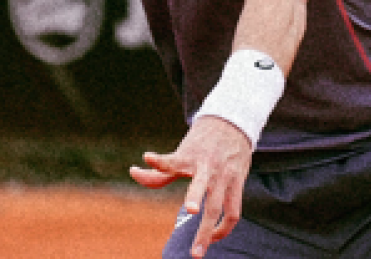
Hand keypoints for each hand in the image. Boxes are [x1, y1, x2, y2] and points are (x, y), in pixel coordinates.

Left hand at [129, 116, 252, 257]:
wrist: (232, 124)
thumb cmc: (200, 144)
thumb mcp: (180, 153)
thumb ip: (159, 171)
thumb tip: (133, 172)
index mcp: (188, 158)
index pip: (171, 160)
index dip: (159, 161)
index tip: (147, 157)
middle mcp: (207, 168)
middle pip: (201, 187)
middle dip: (195, 199)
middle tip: (188, 212)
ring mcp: (224, 176)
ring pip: (218, 208)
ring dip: (209, 232)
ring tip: (196, 253)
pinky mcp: (237, 183)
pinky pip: (234, 212)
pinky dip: (224, 228)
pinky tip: (214, 237)